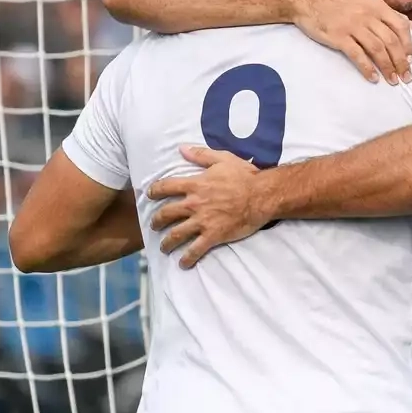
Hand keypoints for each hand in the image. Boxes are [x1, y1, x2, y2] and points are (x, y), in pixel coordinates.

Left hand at [147, 147, 275, 268]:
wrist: (262, 195)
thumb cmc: (245, 176)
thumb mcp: (223, 159)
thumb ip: (200, 154)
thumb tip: (181, 149)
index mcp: (195, 185)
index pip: (166, 187)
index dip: (154, 191)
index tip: (149, 195)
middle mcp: (194, 204)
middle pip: (166, 213)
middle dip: (156, 221)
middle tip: (154, 225)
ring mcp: (202, 221)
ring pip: (176, 234)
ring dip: (166, 242)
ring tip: (163, 248)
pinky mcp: (213, 235)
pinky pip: (195, 250)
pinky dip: (187, 258)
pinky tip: (183, 264)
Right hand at [297, 0, 411, 84]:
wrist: (309, 0)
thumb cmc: (339, 3)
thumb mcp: (367, 2)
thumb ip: (389, 14)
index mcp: (377, 6)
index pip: (400, 26)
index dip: (408, 44)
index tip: (411, 59)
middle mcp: (368, 15)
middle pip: (391, 41)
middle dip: (401, 61)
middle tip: (406, 77)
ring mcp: (353, 26)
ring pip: (377, 49)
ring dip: (387, 67)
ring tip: (393, 80)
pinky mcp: (339, 37)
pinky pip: (357, 55)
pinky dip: (367, 68)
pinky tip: (373, 78)